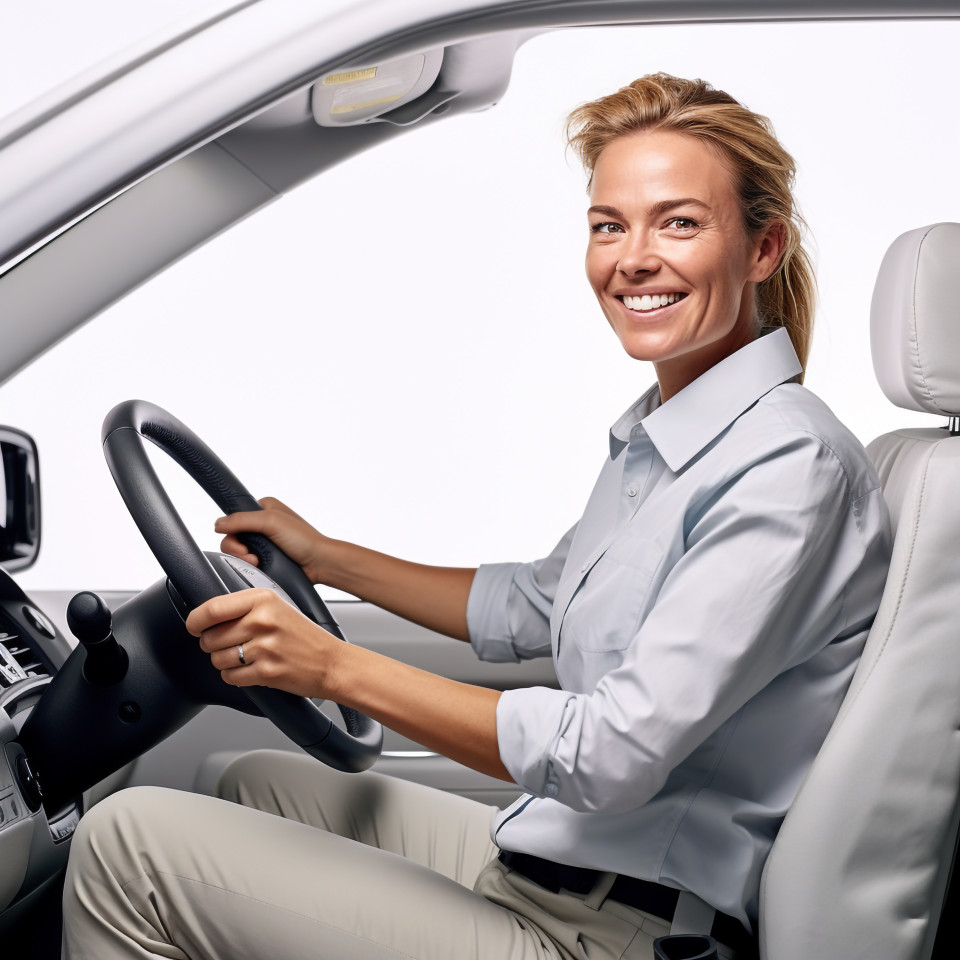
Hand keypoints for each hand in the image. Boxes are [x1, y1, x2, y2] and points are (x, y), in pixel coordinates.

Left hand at [186, 588, 341, 698]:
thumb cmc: (303, 636)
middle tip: (230, 644)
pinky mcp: (266, 671)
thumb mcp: (277, 607)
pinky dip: (235, 676)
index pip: (211, 609)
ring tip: (245, 657)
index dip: (195, 621)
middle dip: (212, 644)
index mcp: (263, 599)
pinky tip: (251, 669)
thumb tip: (206, 615)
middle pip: (210, 637)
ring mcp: (264, 647)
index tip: (194, 626)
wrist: (331, 662)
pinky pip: (230, 677)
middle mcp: (263, 621)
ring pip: (217, 659)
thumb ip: (244, 607)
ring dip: (224, 661)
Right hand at [215, 497, 334, 584]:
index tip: (242, 541)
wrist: (320, 564)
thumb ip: (242, 520)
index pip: (234, 516)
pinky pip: (247, 562)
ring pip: (237, 551)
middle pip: (232, 536)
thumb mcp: (271, 522)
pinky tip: (261, 567)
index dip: (233, 530)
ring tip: (258, 562)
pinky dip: (250, 566)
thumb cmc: (303, 540)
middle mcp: (263, 524)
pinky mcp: (266, 558)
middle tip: (252, 556)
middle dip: (237, 549)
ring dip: (244, 559)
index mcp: (264, 508)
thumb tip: (217, 524)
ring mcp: (264, 542)